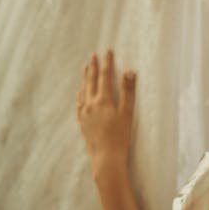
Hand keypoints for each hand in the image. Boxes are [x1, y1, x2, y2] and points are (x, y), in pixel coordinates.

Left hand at [76, 49, 135, 169]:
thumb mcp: (128, 113)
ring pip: (83, 90)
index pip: (105, 76)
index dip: (107, 63)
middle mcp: (90, 104)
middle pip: (90, 80)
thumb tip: (129, 71)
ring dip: (85, 77)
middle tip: (92, 55)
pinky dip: (80, 93)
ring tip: (85, 68)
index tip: (107, 51)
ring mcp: (84, 113)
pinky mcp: (82, 122)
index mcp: (103, 100)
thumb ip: (128, 91)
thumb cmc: (120, 136)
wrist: (106, 158)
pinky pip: (79, 103)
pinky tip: (80, 92)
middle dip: (92, 66)